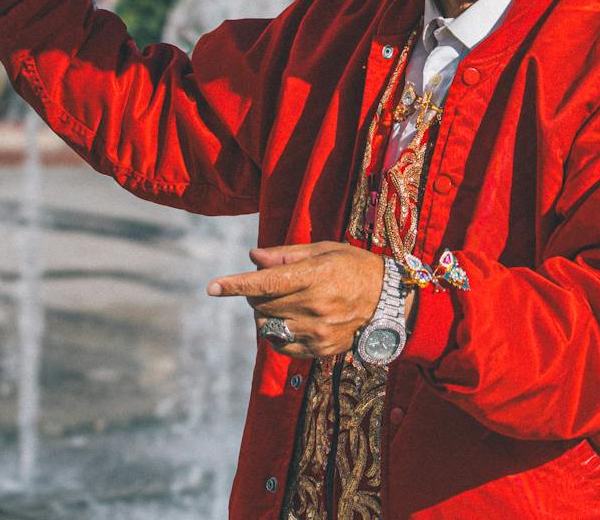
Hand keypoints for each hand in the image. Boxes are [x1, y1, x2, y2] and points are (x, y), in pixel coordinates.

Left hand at [207, 242, 384, 358]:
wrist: (387, 300)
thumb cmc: (353, 267)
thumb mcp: (323, 251)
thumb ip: (286, 255)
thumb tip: (252, 257)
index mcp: (315, 275)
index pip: (266, 282)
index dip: (236, 285)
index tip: (212, 287)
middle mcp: (315, 305)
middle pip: (262, 305)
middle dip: (255, 295)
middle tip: (269, 285)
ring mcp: (318, 330)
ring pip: (268, 326)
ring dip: (264, 314)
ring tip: (283, 303)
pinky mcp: (320, 349)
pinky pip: (282, 345)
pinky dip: (276, 333)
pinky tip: (289, 321)